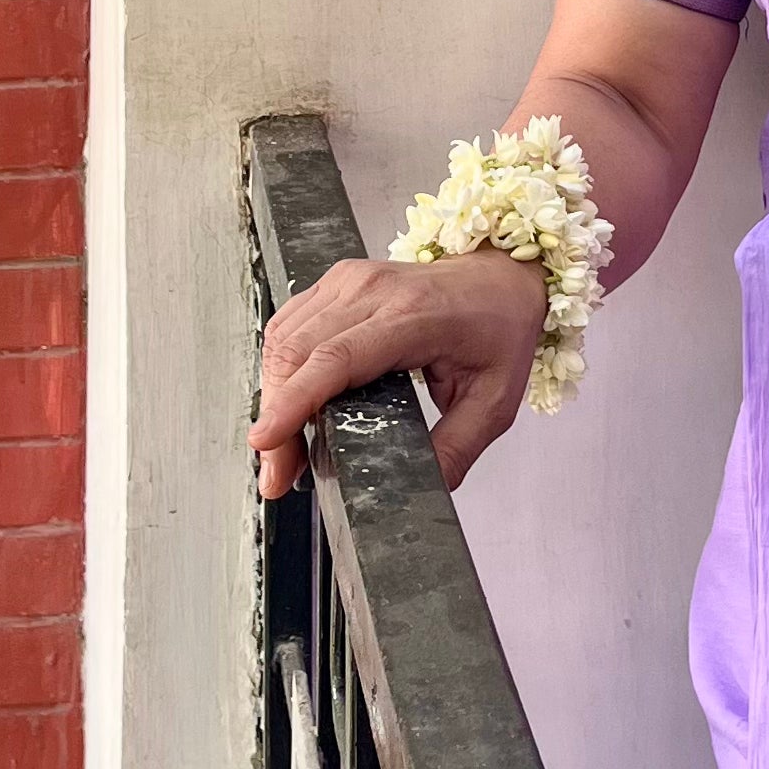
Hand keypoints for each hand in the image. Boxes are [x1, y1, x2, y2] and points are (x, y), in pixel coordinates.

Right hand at [250, 248, 548, 497]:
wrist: (502, 279)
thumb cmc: (499, 330)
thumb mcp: (495, 401)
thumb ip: (457, 449)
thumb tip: (422, 489)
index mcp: (413, 317)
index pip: (335, 359)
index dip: (293, 402)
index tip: (266, 440)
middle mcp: (372, 290)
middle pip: (297, 353)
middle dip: (276, 418)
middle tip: (277, 473)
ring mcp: (349, 280)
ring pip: (284, 339)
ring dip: (273, 396)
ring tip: (284, 449)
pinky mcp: (336, 282)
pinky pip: (289, 325)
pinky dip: (280, 368)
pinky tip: (290, 403)